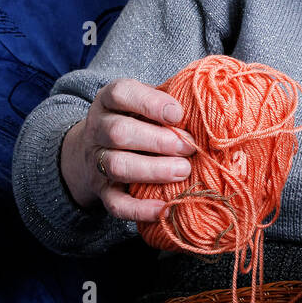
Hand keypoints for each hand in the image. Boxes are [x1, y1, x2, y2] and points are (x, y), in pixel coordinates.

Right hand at [60, 78, 197, 221]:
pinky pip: (116, 204)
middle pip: (119, 133)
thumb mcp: (144, 102)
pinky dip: (141, 209)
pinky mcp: (103, 191)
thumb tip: (208, 104)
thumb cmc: (135, 119)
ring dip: (153, 170)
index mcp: (109, 101)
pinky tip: (166, 207)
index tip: (178, 114)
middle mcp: (98, 129)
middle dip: (158, 141)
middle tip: (189, 147)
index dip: (150, 103)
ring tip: (184, 170)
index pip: (120, 94)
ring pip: (117, 166)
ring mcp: (97, 161)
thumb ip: (168, 101)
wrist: (93, 149)